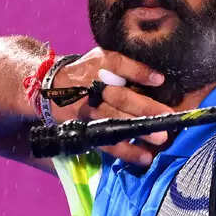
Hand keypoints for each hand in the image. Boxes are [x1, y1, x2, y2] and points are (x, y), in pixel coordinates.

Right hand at [51, 47, 173, 165]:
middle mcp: (93, 89)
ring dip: (137, 132)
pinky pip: (106, 143)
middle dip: (145, 108)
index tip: (160, 80)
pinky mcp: (85, 129)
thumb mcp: (103, 58)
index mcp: (99, 67)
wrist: (48, 87)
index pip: (119, 65)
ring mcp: (88, 111)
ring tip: (159, 139)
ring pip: (114, 122)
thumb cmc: (86, 70)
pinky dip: (125, 151)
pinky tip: (143, 157)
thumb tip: (158, 78)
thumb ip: (128, 64)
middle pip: (121, 98)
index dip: (139, 72)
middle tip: (167, 116)